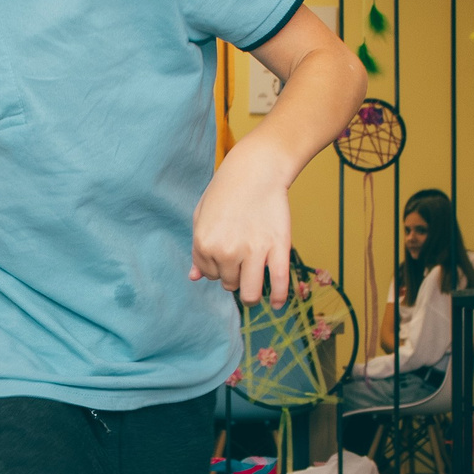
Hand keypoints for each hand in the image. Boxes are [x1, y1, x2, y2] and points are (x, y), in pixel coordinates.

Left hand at [190, 140, 292, 305]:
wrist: (256, 169)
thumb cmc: (226, 190)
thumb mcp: (201, 217)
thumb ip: (197, 250)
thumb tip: (194, 278)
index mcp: (204, 245)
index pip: (209, 275)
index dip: (217, 267)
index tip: (226, 253)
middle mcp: (226, 252)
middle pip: (229, 284)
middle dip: (234, 275)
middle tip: (242, 258)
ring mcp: (253, 252)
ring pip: (250, 292)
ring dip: (251, 293)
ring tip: (254, 289)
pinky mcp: (277, 248)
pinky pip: (279, 283)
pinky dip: (280, 298)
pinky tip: (279, 305)